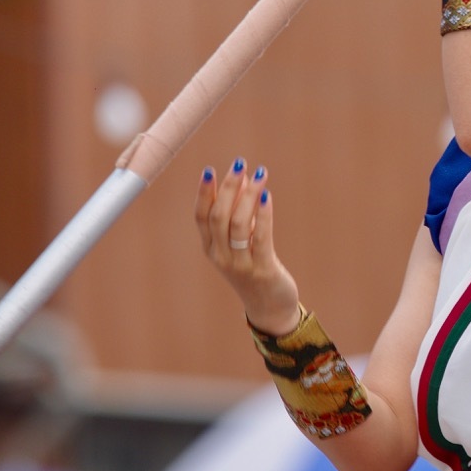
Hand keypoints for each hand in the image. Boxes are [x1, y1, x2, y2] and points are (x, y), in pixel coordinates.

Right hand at [194, 158, 300, 335]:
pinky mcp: (262, 268)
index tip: (209, 169)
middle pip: (219, 216)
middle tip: (240, 164)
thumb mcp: (242, 241)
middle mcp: (220, 256)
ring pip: (238, 224)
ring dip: (248, 195)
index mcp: (211, 248)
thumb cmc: (255, 267)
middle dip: (228, 187)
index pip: (200, 217)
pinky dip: (263, 214)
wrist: (269, 306)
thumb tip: (244, 178)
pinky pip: (260, 237)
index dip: (203, 193)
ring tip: (260, 174)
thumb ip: (241, 213)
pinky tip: (267, 195)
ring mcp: (239, 264)